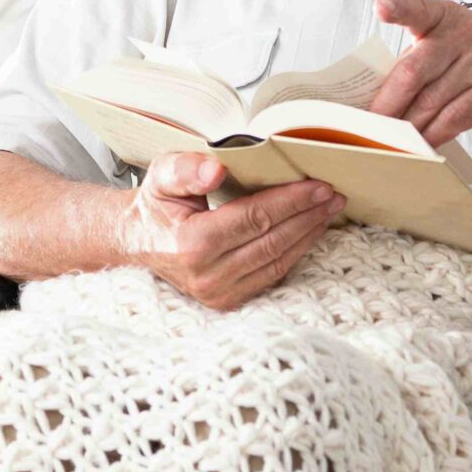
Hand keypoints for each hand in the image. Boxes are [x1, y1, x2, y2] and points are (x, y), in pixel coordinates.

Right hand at [121, 153, 343, 310]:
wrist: (137, 244)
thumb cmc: (155, 207)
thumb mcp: (161, 177)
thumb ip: (186, 169)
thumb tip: (217, 169)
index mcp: (192, 245)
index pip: (254, 218)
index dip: (290, 201)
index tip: (318, 185)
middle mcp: (208, 276)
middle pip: (272, 241)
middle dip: (308, 216)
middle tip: (333, 195)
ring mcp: (219, 294)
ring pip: (278, 261)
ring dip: (308, 234)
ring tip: (329, 210)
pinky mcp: (229, 301)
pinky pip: (272, 275)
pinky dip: (295, 252)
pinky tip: (309, 232)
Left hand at [370, 0, 471, 146]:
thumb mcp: (448, 38)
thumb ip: (416, 56)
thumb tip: (377, 95)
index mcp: (442, 16)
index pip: (418, 8)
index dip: (399, 8)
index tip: (381, 8)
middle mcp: (463, 35)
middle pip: (414, 71)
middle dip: (388, 102)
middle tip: (368, 123)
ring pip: (431, 102)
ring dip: (407, 125)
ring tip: (390, 138)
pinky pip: (454, 119)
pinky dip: (433, 134)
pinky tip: (421, 142)